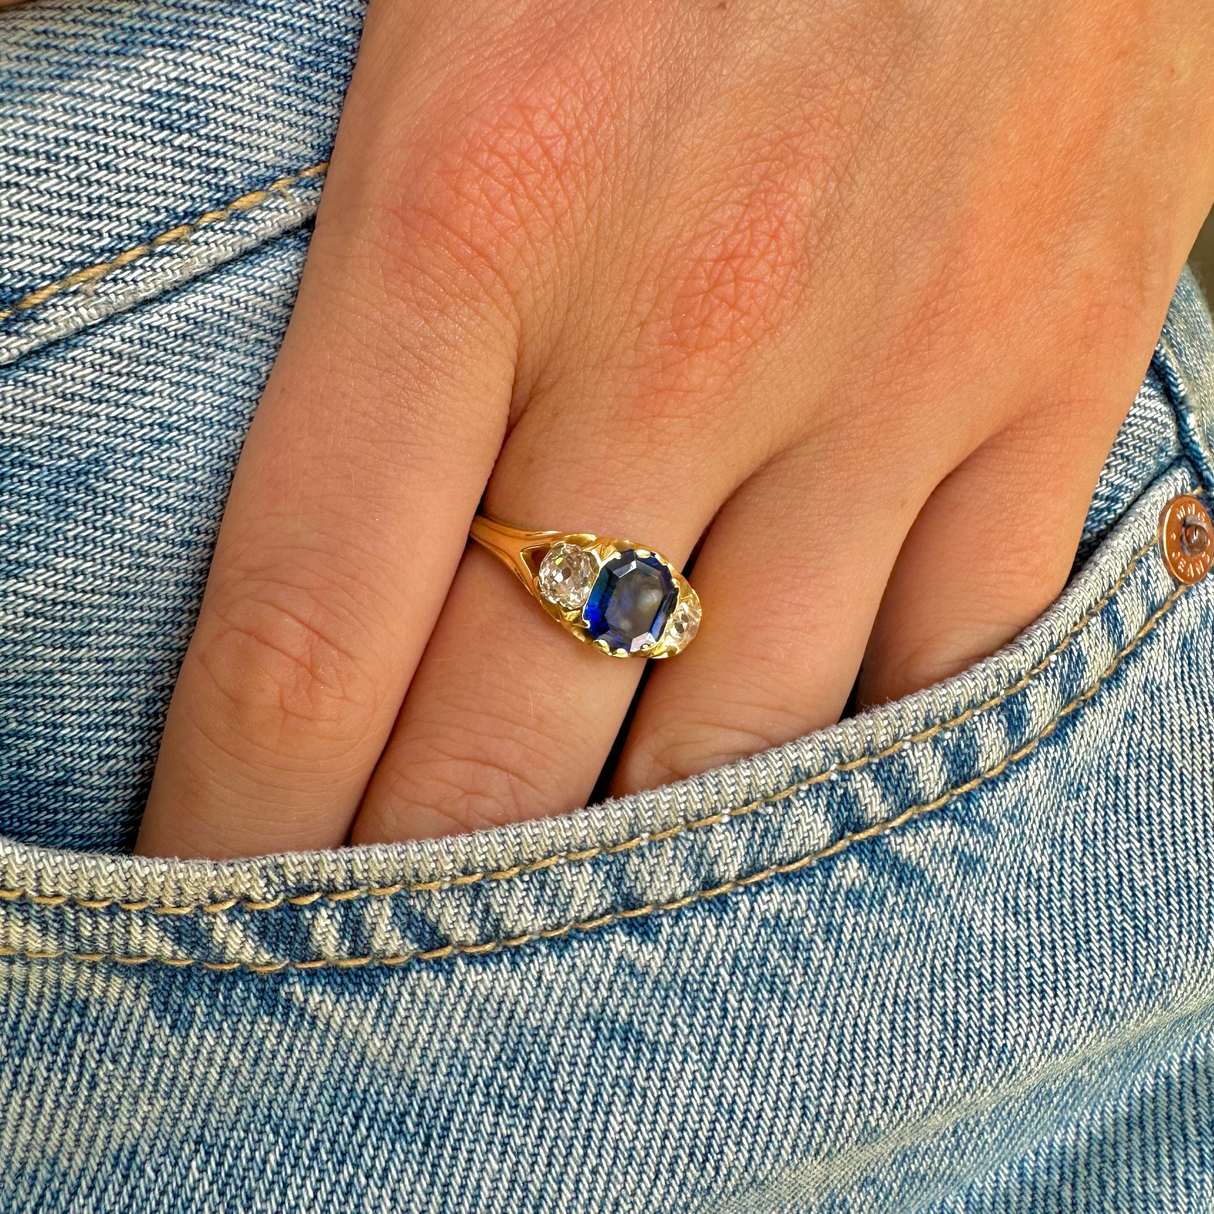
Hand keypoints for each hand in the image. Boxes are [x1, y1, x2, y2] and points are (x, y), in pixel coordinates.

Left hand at [136, 0, 1213, 857]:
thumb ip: (350, 256)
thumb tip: (264, 440)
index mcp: (478, 191)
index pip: (314, 623)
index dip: (244, 813)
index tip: (205, 900)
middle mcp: (694, 317)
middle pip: (510, 732)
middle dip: (415, 893)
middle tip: (357, 979)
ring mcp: (897, 366)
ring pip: (738, 742)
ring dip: (627, 867)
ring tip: (552, 931)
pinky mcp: (1051, 369)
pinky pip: (943, 660)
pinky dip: (848, 765)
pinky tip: (776, 808)